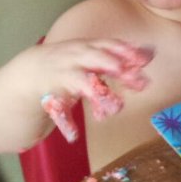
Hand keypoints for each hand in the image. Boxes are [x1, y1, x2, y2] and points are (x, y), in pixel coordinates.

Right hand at [28, 39, 152, 140]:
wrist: (31, 71)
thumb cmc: (71, 62)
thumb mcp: (91, 54)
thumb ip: (117, 56)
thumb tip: (150, 54)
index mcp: (87, 48)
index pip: (108, 45)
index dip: (126, 51)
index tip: (144, 60)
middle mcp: (76, 59)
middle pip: (96, 59)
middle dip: (113, 65)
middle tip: (134, 78)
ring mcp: (64, 75)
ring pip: (81, 83)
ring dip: (99, 94)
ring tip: (116, 108)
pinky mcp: (53, 95)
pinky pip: (59, 110)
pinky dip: (67, 123)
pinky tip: (74, 135)